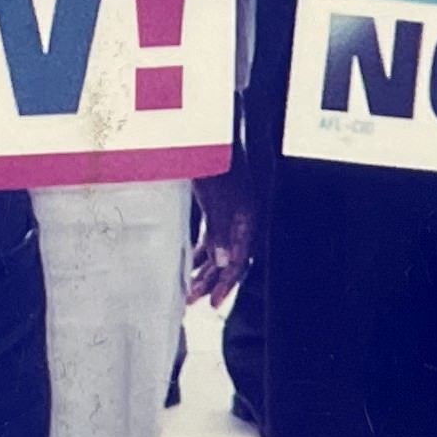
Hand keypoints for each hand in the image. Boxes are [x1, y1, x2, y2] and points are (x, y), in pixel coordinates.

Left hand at [190, 170, 254, 302]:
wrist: (209, 133)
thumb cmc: (216, 160)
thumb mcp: (217, 199)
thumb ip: (221, 231)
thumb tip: (226, 262)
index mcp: (248, 218)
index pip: (240, 260)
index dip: (227, 284)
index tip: (214, 303)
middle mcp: (242, 220)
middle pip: (229, 260)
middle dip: (211, 282)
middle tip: (193, 301)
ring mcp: (230, 213)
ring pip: (219, 250)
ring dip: (203, 270)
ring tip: (188, 289)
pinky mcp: (219, 207)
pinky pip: (212, 237)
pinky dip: (200, 253)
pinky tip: (189, 264)